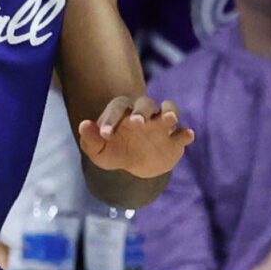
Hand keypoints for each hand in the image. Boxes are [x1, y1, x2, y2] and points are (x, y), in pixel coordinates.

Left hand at [77, 96, 192, 177]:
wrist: (139, 166)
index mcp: (124, 113)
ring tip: (170, 119)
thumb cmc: (116, 152)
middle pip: (146, 103)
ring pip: (169, 109)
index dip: (111, 118)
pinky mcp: (176, 140)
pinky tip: (187, 136)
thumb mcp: (99, 152)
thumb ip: (89, 139)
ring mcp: (162, 125)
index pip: (119, 107)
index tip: (104, 135)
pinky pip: (183, 133)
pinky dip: (185, 134)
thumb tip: (83, 125)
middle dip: (142, 111)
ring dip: (170, 112)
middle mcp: (145, 114)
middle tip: (137, 123)